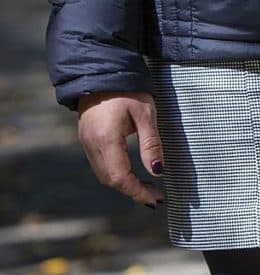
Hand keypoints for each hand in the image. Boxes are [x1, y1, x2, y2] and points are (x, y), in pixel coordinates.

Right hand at [75, 91, 161, 205]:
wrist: (102, 75)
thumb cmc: (128, 92)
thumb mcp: (146, 115)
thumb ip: (151, 144)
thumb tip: (158, 172)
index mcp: (106, 139)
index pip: (120, 177)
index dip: (138, 191)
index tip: (157, 199)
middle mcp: (92, 145)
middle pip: (110, 180)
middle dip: (133, 191)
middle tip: (156, 196)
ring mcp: (86, 143)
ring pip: (104, 175)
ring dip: (125, 185)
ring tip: (148, 188)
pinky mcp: (87, 140)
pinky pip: (101, 165)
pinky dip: (117, 174)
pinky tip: (133, 174)